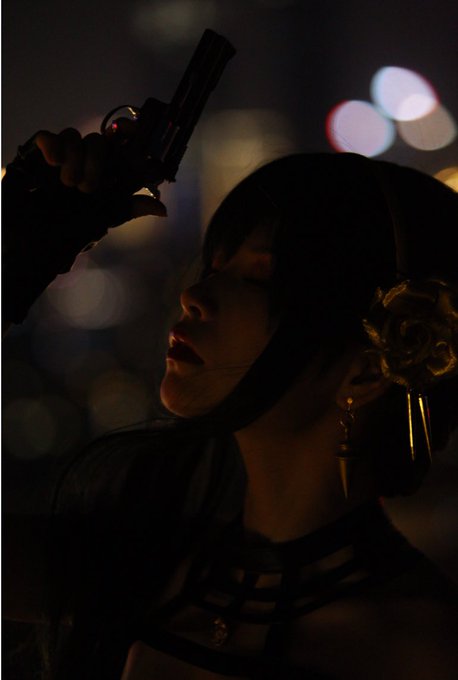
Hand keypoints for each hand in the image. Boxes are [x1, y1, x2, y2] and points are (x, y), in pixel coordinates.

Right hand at [2, 120, 167, 323]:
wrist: (29, 239)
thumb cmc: (65, 233)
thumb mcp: (100, 221)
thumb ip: (127, 209)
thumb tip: (162, 209)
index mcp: (105, 178)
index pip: (123, 151)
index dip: (134, 138)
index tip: (138, 133)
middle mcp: (87, 164)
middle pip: (102, 141)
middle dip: (98, 161)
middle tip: (88, 188)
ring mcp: (64, 158)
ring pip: (78, 137)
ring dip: (76, 159)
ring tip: (68, 184)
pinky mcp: (40, 155)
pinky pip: (49, 136)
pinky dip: (53, 145)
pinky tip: (52, 162)